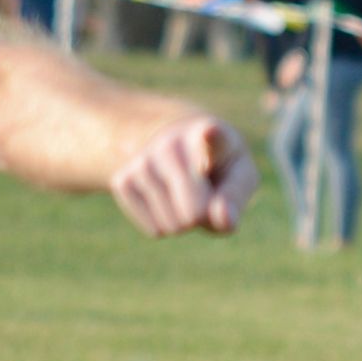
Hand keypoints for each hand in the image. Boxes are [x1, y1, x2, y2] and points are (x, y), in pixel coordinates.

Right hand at [113, 114, 251, 234]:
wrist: (176, 149)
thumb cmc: (218, 166)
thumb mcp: (240, 176)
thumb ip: (236, 198)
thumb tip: (222, 218)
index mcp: (211, 134)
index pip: (210, 135)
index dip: (210, 136)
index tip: (210, 132)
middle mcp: (172, 142)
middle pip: (194, 211)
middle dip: (203, 217)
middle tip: (205, 195)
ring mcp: (143, 159)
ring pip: (172, 224)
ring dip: (184, 222)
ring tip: (184, 193)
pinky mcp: (122, 179)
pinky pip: (155, 229)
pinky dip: (165, 226)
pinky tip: (166, 201)